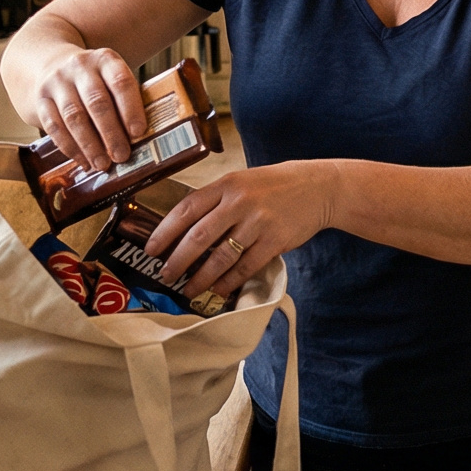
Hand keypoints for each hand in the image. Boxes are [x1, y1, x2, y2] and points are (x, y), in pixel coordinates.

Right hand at [30, 45, 147, 169]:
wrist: (51, 64)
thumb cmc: (95, 79)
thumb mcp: (112, 77)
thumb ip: (126, 101)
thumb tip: (140, 139)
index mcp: (106, 59)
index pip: (121, 82)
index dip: (131, 108)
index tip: (138, 132)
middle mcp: (80, 67)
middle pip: (96, 102)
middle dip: (111, 133)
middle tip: (122, 156)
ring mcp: (57, 82)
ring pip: (74, 117)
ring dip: (90, 145)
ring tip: (102, 164)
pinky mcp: (41, 100)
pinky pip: (54, 127)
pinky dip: (70, 147)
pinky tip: (83, 161)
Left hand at [147, 164, 337, 306]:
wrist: (319, 188)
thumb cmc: (275, 185)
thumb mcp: (243, 181)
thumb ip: (217, 200)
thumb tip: (184, 230)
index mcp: (227, 184)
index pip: (187, 208)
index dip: (165, 231)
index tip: (152, 249)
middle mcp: (240, 202)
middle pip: (199, 236)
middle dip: (178, 260)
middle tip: (165, 275)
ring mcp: (258, 222)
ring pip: (221, 256)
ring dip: (201, 277)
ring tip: (188, 289)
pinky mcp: (275, 241)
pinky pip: (246, 266)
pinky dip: (229, 281)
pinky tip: (219, 289)